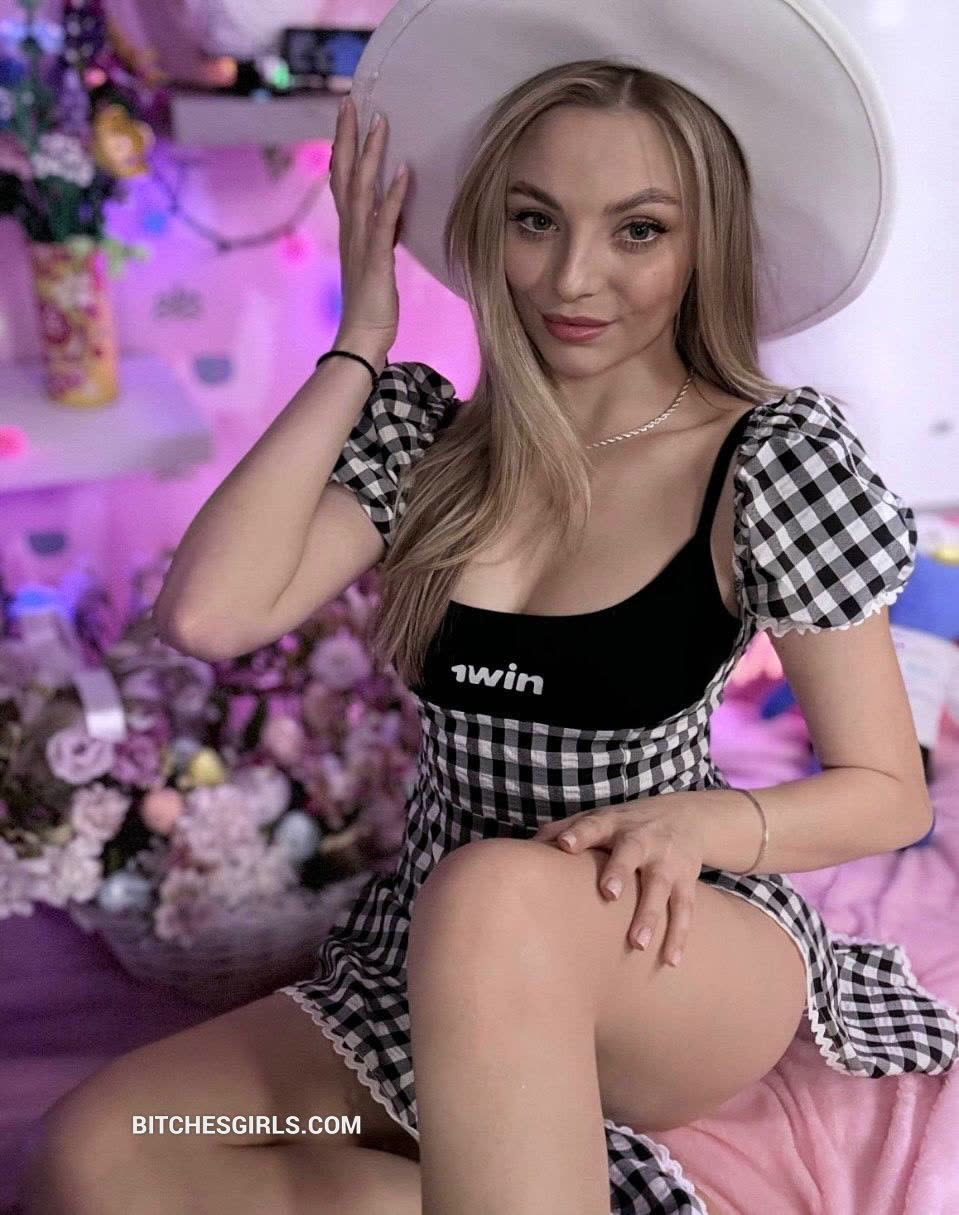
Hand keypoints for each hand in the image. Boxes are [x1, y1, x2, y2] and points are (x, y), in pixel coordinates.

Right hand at [329, 96, 408, 354]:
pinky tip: (404, 171)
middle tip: (352, 101)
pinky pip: (385, 220)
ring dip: (370, 154)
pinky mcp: (377, 258)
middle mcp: (351, 231)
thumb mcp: (375, 263)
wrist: (362, 338)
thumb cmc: (371, 306)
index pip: (342, 180)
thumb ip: (380, 235)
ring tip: (379, 122)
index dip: (342, 146)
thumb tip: (391, 214)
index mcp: (350, 231)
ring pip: (362, 189)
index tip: (347, 115)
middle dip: (347, 136)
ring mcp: (361, 243)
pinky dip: (394, 195)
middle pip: (344, 174)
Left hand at [530, 798, 705, 965]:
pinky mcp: (687, 880)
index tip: (564, 845)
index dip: (579, 834)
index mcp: (614, 824)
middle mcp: (642, 839)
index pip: (594, 825)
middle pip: (631, 853)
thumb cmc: (628, 824)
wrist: (689, 817)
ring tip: (637, 944)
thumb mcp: (600, 818)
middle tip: (609, 893)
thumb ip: (563, 830)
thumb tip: (523, 848)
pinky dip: (679, 936)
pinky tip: (671, 961)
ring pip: (660, 887)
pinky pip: (684, 910)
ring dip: (650, 915)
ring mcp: (666, 861)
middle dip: (620, 871)